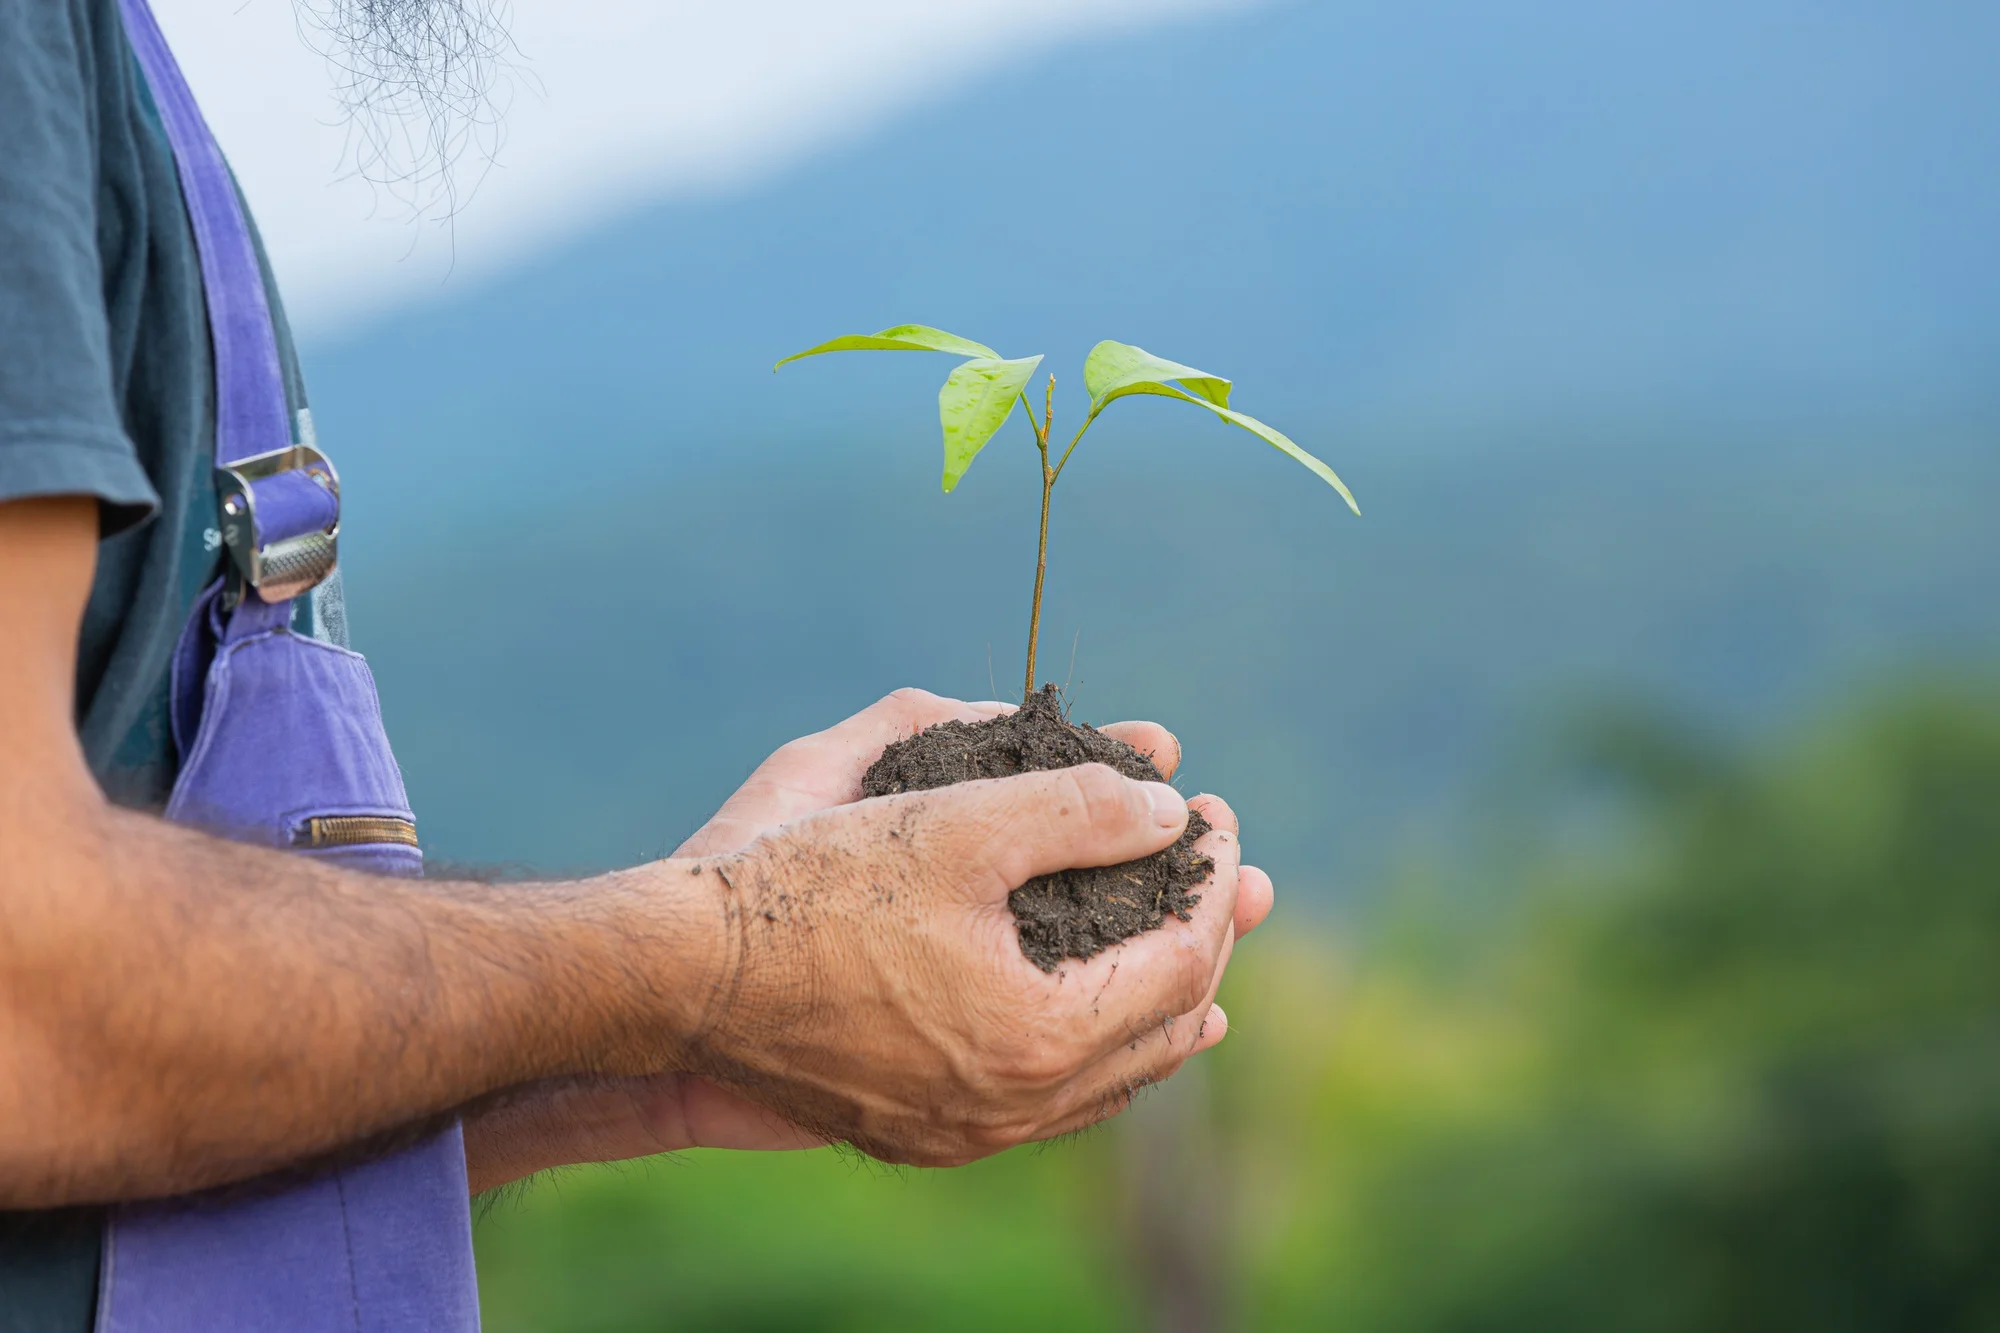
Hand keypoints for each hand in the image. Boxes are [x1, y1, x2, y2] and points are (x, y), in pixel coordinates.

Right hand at [461, 690, 1274, 1189]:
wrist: (679, 978)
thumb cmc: (809, 890)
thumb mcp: (954, 822)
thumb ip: (1078, 807)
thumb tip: (1170, 811)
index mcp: (1039, 1033)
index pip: (1178, 956)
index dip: (1210, 876)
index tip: (1217, 814)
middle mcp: (1016, 1106)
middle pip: (1160, 1027)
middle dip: (1207, 941)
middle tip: (1229, 878)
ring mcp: (966, 1133)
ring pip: (1110, 1081)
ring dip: (1161, 1011)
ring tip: (1203, 972)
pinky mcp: (922, 1135)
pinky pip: (1048, 1104)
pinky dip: (1094, 1055)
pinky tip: (1094, 1025)